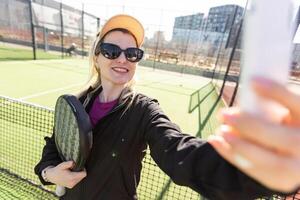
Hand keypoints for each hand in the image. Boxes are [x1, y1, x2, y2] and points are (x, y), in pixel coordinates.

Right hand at [46, 161, 86, 188]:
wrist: (52, 177)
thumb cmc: (58, 170)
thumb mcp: (62, 165)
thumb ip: (68, 164)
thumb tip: (73, 162)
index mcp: (71, 177)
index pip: (84, 174)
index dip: (83, 169)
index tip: (80, 166)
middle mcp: (72, 182)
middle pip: (82, 176)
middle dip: (80, 172)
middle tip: (75, 168)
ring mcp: (72, 185)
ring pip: (80, 179)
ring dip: (78, 175)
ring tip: (72, 172)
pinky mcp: (71, 186)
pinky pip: (77, 181)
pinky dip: (76, 178)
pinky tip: (71, 175)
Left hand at [208, 77, 299, 192]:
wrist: (293, 155)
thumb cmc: (282, 123)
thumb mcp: (283, 112)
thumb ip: (270, 105)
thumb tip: (246, 89)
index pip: (299, 104)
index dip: (278, 93)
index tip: (252, 81)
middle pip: (284, 138)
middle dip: (250, 125)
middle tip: (224, 114)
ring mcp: (296, 168)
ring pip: (269, 161)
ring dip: (240, 145)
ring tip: (220, 130)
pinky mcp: (280, 180)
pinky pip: (253, 170)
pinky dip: (230, 155)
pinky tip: (214, 140)